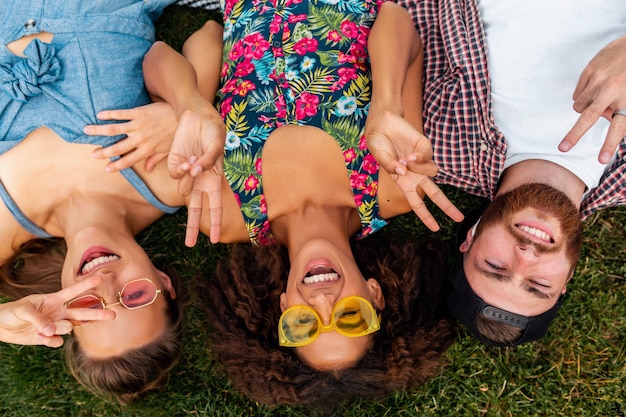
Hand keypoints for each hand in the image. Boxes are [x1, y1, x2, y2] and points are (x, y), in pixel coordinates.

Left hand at [0, 276, 114, 347]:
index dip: (87, 285)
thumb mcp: (23, 310)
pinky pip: (57, 341)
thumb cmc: (12, 312)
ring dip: (59, 329)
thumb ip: (39, 319)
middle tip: (113, 315)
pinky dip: (49, 340)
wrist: (1, 327)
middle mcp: (58, 312)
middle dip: (97, 313)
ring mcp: (55, 325)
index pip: (73, 292)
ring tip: (42, 329)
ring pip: (69, 328)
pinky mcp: (49, 338)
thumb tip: (52, 331)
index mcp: (53, 299)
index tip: (100, 278)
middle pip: (82, 313)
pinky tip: (40, 337)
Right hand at [85, 102, 176, 171]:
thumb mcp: (169, 149)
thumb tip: (149, 170)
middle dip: (104, 151)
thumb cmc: (177, 133)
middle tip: (93, 154)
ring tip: (86, 130)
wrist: (184, 114)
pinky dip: (109, 114)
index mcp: (147, 150)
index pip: (129, 160)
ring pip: (114, 129)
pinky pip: (121, 113)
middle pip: (118, 147)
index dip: (117, 165)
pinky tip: (99, 114)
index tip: (107, 169)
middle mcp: (140, 139)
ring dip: (99, 130)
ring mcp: (138, 125)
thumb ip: (156, 158)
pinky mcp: (139, 113)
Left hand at [167, 106, 225, 245]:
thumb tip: (195, 173)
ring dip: (189, 180)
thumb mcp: (216, 146)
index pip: (216, 208)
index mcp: (214, 180)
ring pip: (183, 190)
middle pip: (195, 210)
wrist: (195, 114)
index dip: (215, 224)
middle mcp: (199, 181)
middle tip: (189, 244)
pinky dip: (181, 169)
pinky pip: (175, 174)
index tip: (215, 241)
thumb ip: (207, 161)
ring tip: (194, 161)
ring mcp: (186, 173)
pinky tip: (188, 158)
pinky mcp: (173, 164)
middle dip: (191, 228)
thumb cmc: (212, 129)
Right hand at [366, 112, 463, 230]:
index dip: (426, 216)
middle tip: (459, 219)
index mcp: (404, 182)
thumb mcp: (380, 158)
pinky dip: (419, 159)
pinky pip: (428, 158)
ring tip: (405, 159)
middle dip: (447, 207)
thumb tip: (402, 172)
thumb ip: (390, 167)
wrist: (383, 124)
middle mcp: (415, 174)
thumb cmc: (379, 144)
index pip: (417, 203)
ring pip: (432, 173)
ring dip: (420, 170)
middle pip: (435, 194)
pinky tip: (409, 154)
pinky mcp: (426, 148)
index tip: (436, 228)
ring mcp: (422, 161)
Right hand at [559, 35, 625, 162]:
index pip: (618, 127)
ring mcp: (598, 81)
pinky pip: (577, 93)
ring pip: (580, 106)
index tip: (601, 160)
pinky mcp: (589, 72)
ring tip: (599, 98)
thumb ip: (621, 109)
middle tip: (563, 148)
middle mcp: (612, 91)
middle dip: (574, 135)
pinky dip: (583, 95)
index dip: (608, 144)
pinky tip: (595, 87)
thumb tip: (606, 118)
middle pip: (588, 118)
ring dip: (585, 108)